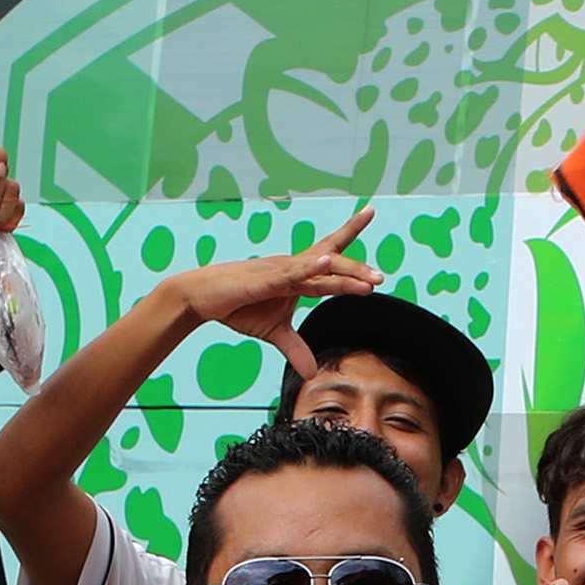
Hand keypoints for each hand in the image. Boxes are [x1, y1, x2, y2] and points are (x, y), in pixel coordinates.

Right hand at [164, 209, 380, 378]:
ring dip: (344, 274)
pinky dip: (309, 269)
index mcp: (298, 275)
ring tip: (370, 279)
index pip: (330, 254)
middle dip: (357, 269)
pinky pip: (291, 274)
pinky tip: (325, 262)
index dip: (350, 232)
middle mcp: (292, 267)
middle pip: (332, 262)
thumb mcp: (274, 333)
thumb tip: (312, 373)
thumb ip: (296, 348)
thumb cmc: (238, 307)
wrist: (203, 298)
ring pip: (318, 269)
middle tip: (382, 277)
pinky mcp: (264, 279)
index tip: (370, 211)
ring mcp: (279, 271)